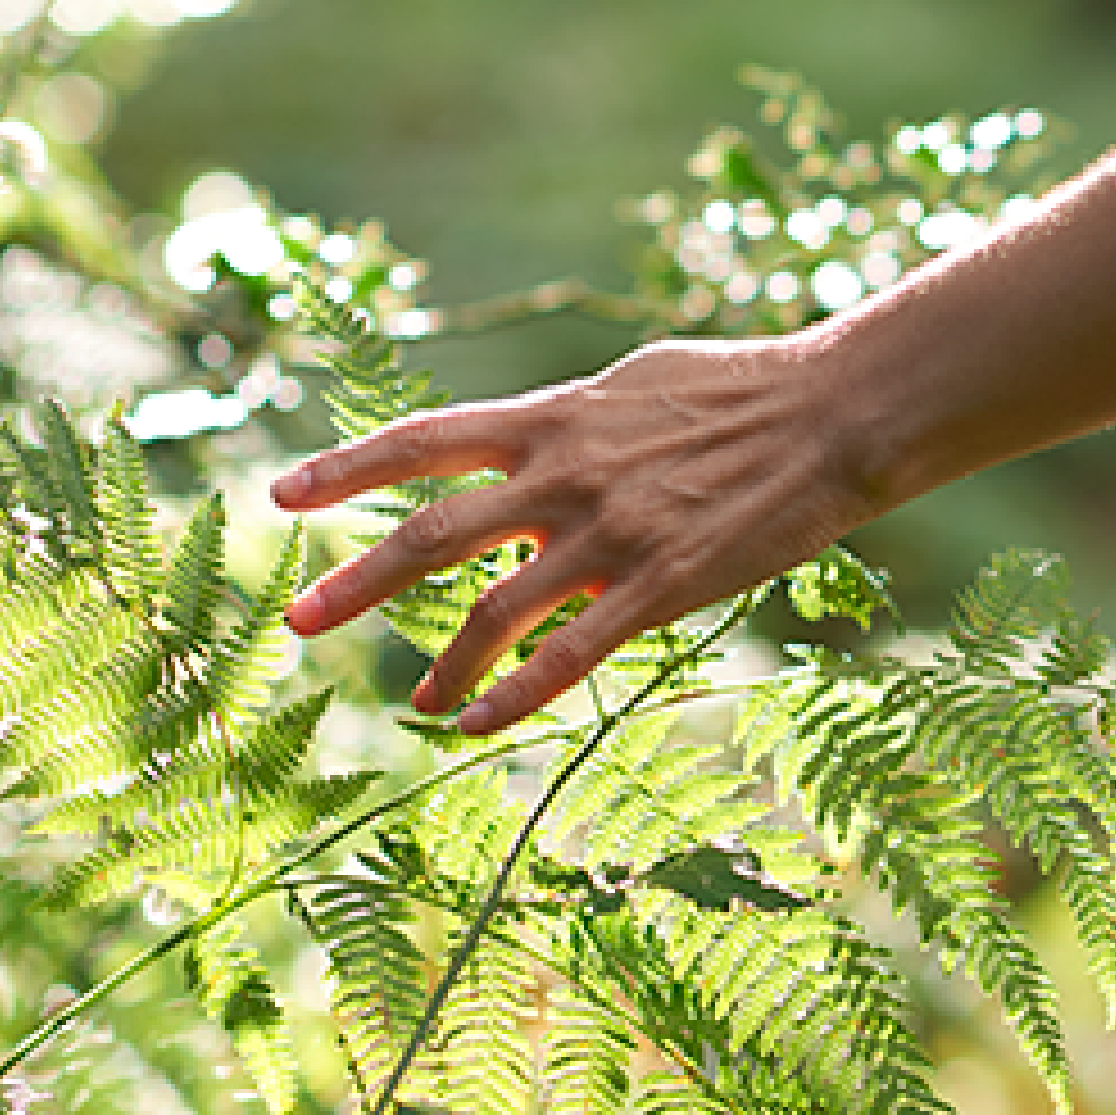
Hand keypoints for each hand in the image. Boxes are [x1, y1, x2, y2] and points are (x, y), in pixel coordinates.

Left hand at [270, 336, 883, 732]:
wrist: (832, 417)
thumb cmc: (738, 391)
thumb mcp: (631, 386)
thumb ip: (566, 427)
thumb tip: (522, 460)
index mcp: (551, 418)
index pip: (424, 441)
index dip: (347, 469)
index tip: (282, 494)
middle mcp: (563, 476)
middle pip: (433, 535)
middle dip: (357, 582)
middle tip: (297, 621)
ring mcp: (610, 536)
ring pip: (496, 610)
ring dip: (444, 662)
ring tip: (412, 701)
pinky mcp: (661, 587)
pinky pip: (570, 656)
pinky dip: (515, 698)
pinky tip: (476, 727)